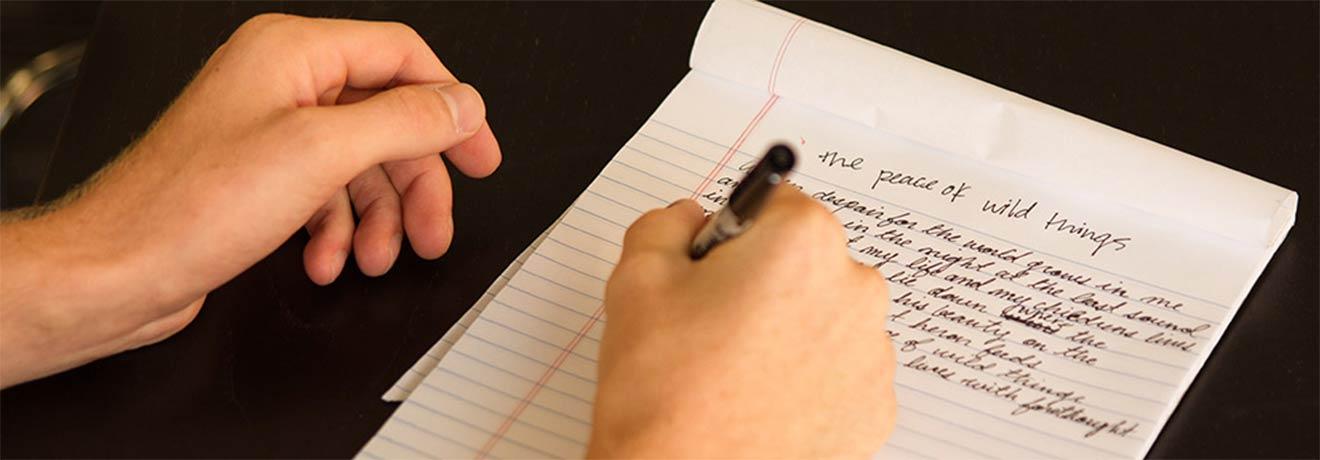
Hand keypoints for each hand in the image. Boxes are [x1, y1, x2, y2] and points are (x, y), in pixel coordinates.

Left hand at [0, 15, 498, 387]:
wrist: (119, 269)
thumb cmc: (191, 206)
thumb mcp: (322, 153)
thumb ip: (405, 121)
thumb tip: (462, 105)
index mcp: (294, 53)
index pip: (402, 57)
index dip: (450, 106)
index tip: (479, 154)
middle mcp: (282, 83)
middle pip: (388, 121)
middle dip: (414, 185)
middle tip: (434, 231)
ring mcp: (270, 131)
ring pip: (360, 167)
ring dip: (376, 219)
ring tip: (375, 259)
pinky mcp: (259, 178)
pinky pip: (325, 196)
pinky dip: (336, 232)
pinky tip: (326, 260)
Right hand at [589, 186, 896, 457]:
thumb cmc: (666, 391)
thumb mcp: (636, 279)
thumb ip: (666, 224)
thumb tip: (686, 219)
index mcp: (804, 241)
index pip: (776, 204)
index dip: (734, 235)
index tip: (712, 269)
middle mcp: (855, 289)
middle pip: (808, 260)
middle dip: (767, 281)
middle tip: (714, 326)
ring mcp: (873, 355)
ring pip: (827, 317)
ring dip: (792, 330)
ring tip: (734, 372)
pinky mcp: (876, 409)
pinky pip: (841, 373)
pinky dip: (809, 380)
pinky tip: (762, 400)